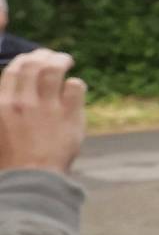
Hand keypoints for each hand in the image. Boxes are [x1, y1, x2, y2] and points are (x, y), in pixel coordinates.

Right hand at [0, 50, 85, 174]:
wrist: (32, 180)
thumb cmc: (12, 160)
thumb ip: (5, 107)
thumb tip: (12, 93)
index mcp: (1, 105)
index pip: (13, 70)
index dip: (24, 60)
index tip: (31, 59)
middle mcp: (22, 102)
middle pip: (33, 64)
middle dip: (43, 55)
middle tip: (52, 56)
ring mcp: (47, 108)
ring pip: (54, 69)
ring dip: (61, 61)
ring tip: (66, 61)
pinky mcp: (70, 115)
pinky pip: (75, 86)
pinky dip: (75, 83)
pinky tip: (74, 88)